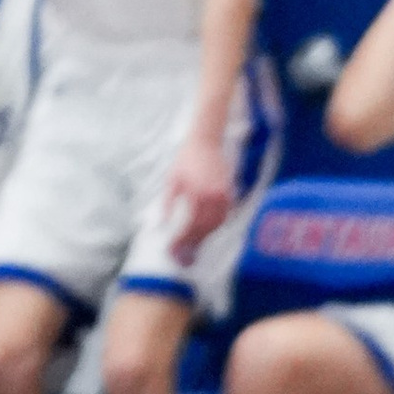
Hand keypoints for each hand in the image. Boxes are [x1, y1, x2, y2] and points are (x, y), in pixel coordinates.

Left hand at [162, 134, 235, 262]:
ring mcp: (223, 197)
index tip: (172, 250)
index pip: (189, 226)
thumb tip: (163, 224)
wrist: (206, 141)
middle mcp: (212, 198)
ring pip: (216, 226)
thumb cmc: (186, 159)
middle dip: (193, 244)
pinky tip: (206, 229)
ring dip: (205, 237)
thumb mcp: (172, 179)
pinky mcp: (230, 194)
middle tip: (183, 253)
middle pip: (204, 230)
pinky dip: (215, 226)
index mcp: (196, 194)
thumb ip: (168, 203)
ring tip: (193, 244)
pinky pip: (224, 217)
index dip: (181, 241)